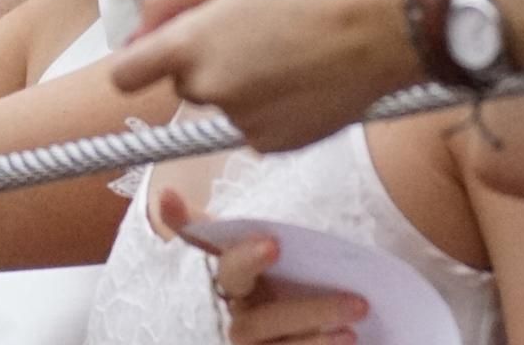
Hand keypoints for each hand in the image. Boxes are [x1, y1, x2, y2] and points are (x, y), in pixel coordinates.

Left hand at [110, 0, 417, 151]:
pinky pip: (253, 125)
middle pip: (181, 84)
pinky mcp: (275, 145)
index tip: (152, 54)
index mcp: (188, 46)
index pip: (124, 75)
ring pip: (221, 103)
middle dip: (201, 62)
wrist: (382, 28)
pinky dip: (268, 107)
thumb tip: (135, 32)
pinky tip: (300, 80)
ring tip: (285, 51)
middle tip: (250, 31)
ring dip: (239, 84)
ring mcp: (241, 122)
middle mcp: (208, 90)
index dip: (135, 62)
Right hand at [157, 193, 367, 344]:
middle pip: (260, 323)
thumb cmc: (234, 276)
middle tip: (357, 301)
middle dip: (307, 313)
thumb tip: (166, 194)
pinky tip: (350, 341)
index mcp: (218, 283)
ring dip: (318, 339)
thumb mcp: (216, 249)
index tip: (274, 243)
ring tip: (357, 325)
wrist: (234, 316)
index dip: (247, 258)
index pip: (230, 270)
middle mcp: (230, 321)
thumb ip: (197, 225)